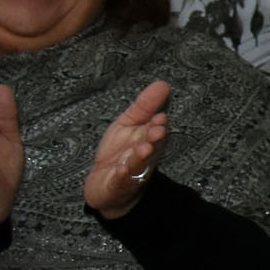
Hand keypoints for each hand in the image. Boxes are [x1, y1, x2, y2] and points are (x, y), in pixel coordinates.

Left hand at [83, 80, 171, 219]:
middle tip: (157, 131)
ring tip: (144, 149)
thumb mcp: (128, 124)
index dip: (157, 124)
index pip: (155, 130)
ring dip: (142, 156)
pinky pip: (122, 181)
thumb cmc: (120, 152)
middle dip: (154, 139)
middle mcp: (144, 156)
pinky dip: (123, 176)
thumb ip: (145, 106)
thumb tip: (163, 84)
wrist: (106, 185)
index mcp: (148, 139)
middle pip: (151, 147)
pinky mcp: (118, 185)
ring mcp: (132, 171)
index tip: (160, 117)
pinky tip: (122, 170)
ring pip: (139, 163)